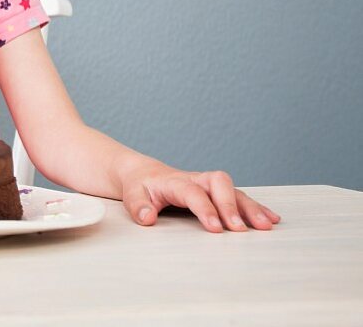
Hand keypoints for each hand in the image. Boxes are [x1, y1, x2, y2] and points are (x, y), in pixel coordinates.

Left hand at [121, 164, 281, 232]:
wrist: (144, 173)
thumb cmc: (141, 186)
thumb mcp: (132, 194)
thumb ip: (138, 206)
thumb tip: (148, 218)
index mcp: (175, 181)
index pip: (193, 192)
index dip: (205, 209)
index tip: (215, 229)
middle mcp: (196, 180)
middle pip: (219, 184)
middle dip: (231, 206)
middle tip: (239, 230)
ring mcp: (209, 186)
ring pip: (234, 190)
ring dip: (250, 207)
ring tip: (266, 226)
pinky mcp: (217, 193)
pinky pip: (239, 197)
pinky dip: (256, 207)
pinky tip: (271, 219)